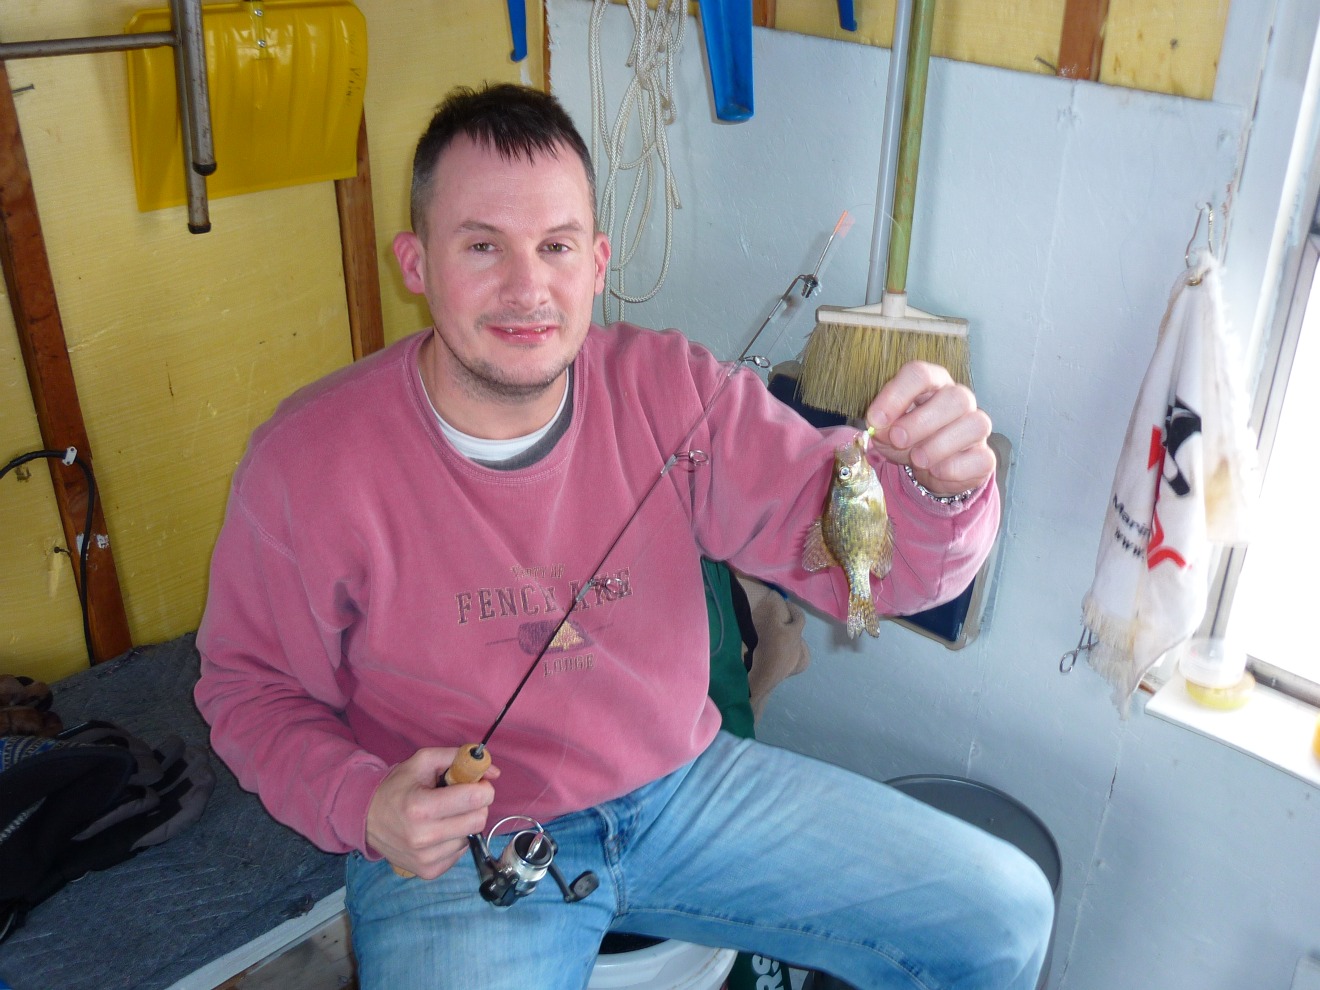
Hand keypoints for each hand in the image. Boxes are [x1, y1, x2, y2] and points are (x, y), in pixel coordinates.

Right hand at [366, 746, 498, 879]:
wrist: (366, 819)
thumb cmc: (397, 787)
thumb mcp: (423, 761)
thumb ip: (459, 758)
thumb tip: (494, 772)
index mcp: (421, 807)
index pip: (475, 798)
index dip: (482, 787)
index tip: (475, 784)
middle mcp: (424, 837)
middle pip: (478, 820)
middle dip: (476, 805)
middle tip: (461, 798)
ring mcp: (426, 858)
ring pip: (471, 836)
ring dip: (464, 823)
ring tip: (445, 815)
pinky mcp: (428, 871)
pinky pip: (459, 852)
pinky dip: (455, 839)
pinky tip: (439, 831)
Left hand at [863, 361, 994, 496]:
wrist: (930, 469)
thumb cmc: (908, 439)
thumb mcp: (887, 431)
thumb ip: (882, 425)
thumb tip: (880, 426)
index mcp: (933, 384)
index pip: (920, 374)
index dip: (897, 395)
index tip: (877, 420)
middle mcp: (960, 399)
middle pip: (955, 397)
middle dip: (921, 422)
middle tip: (898, 440)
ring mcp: (976, 427)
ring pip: (975, 425)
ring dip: (939, 446)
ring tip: (917, 459)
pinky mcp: (985, 457)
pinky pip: (981, 458)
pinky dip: (954, 468)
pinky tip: (936, 471)